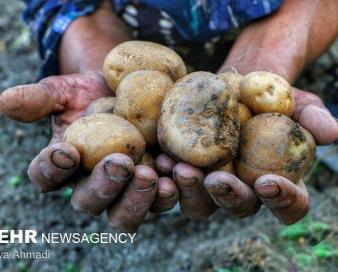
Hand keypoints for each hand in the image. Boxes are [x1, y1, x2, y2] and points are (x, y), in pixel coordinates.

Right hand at [0, 71, 164, 231]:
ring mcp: (128, 189)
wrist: (130, 91)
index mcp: (67, 167)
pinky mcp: (160, 184)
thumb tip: (4, 100)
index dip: (51, 169)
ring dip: (142, 198)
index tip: (65, 151)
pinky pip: (165, 198)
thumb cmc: (92, 92)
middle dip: (105, 187)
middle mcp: (95, 186)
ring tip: (155, 175)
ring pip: (129, 212)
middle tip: (120, 164)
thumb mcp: (66, 90)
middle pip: (92, 203)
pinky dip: (176, 190)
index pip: (47, 177)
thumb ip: (40, 99)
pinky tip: (183, 172)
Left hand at [153, 88, 336, 223]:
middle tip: (215, 179)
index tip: (269, 182)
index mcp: (277, 183)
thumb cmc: (272, 98)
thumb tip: (333, 132)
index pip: (288, 205)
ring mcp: (212, 184)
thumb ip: (313, 118)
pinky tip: (160, 158)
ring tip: (178, 167)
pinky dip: (166, 175)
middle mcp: (244, 190)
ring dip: (190, 191)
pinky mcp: (186, 170)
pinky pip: (174, 182)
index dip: (283, 200)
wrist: (235, 85)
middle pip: (238, 208)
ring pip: (201, 204)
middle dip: (227, 197)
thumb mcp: (296, 102)